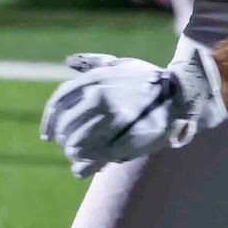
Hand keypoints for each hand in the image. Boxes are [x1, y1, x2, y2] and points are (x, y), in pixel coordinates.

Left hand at [39, 38, 227, 176]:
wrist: (180, 95)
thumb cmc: (148, 80)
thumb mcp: (121, 65)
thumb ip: (93, 62)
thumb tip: (69, 60)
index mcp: (95, 80)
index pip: (59, 103)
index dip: (49, 122)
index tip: (47, 136)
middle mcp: (101, 97)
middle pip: (66, 126)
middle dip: (64, 139)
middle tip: (67, 146)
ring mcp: (113, 120)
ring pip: (78, 145)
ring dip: (75, 154)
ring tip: (78, 157)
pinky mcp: (125, 140)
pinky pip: (96, 158)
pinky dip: (88, 165)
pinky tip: (89, 167)